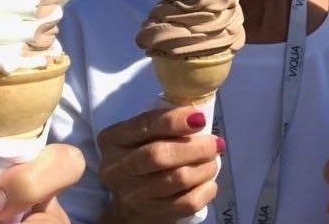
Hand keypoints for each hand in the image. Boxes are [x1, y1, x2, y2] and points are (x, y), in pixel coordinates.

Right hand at [96, 107, 222, 223]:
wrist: (128, 206)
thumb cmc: (140, 157)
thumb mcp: (140, 137)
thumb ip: (161, 124)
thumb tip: (197, 115)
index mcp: (112, 140)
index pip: (144, 125)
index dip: (174, 120)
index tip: (200, 118)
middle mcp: (116, 168)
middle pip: (159, 155)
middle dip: (194, 147)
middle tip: (215, 143)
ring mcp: (132, 196)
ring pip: (177, 179)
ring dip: (204, 167)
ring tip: (212, 161)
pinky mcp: (151, 216)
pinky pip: (187, 202)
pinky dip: (205, 190)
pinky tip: (209, 182)